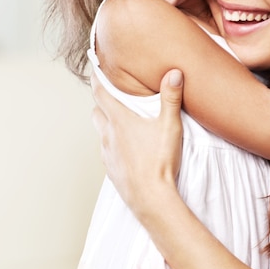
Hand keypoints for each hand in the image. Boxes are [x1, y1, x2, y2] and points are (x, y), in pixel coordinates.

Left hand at [91, 69, 184, 215]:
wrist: (151, 198)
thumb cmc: (160, 161)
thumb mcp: (170, 126)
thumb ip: (171, 98)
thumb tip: (174, 73)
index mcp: (120, 120)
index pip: (101, 93)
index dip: (97, 79)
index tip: (95, 70)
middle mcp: (108, 135)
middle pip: (97, 112)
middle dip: (102, 103)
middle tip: (113, 96)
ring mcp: (107, 154)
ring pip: (100, 133)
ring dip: (107, 124)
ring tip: (121, 122)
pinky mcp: (111, 170)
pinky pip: (107, 152)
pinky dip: (112, 145)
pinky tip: (126, 149)